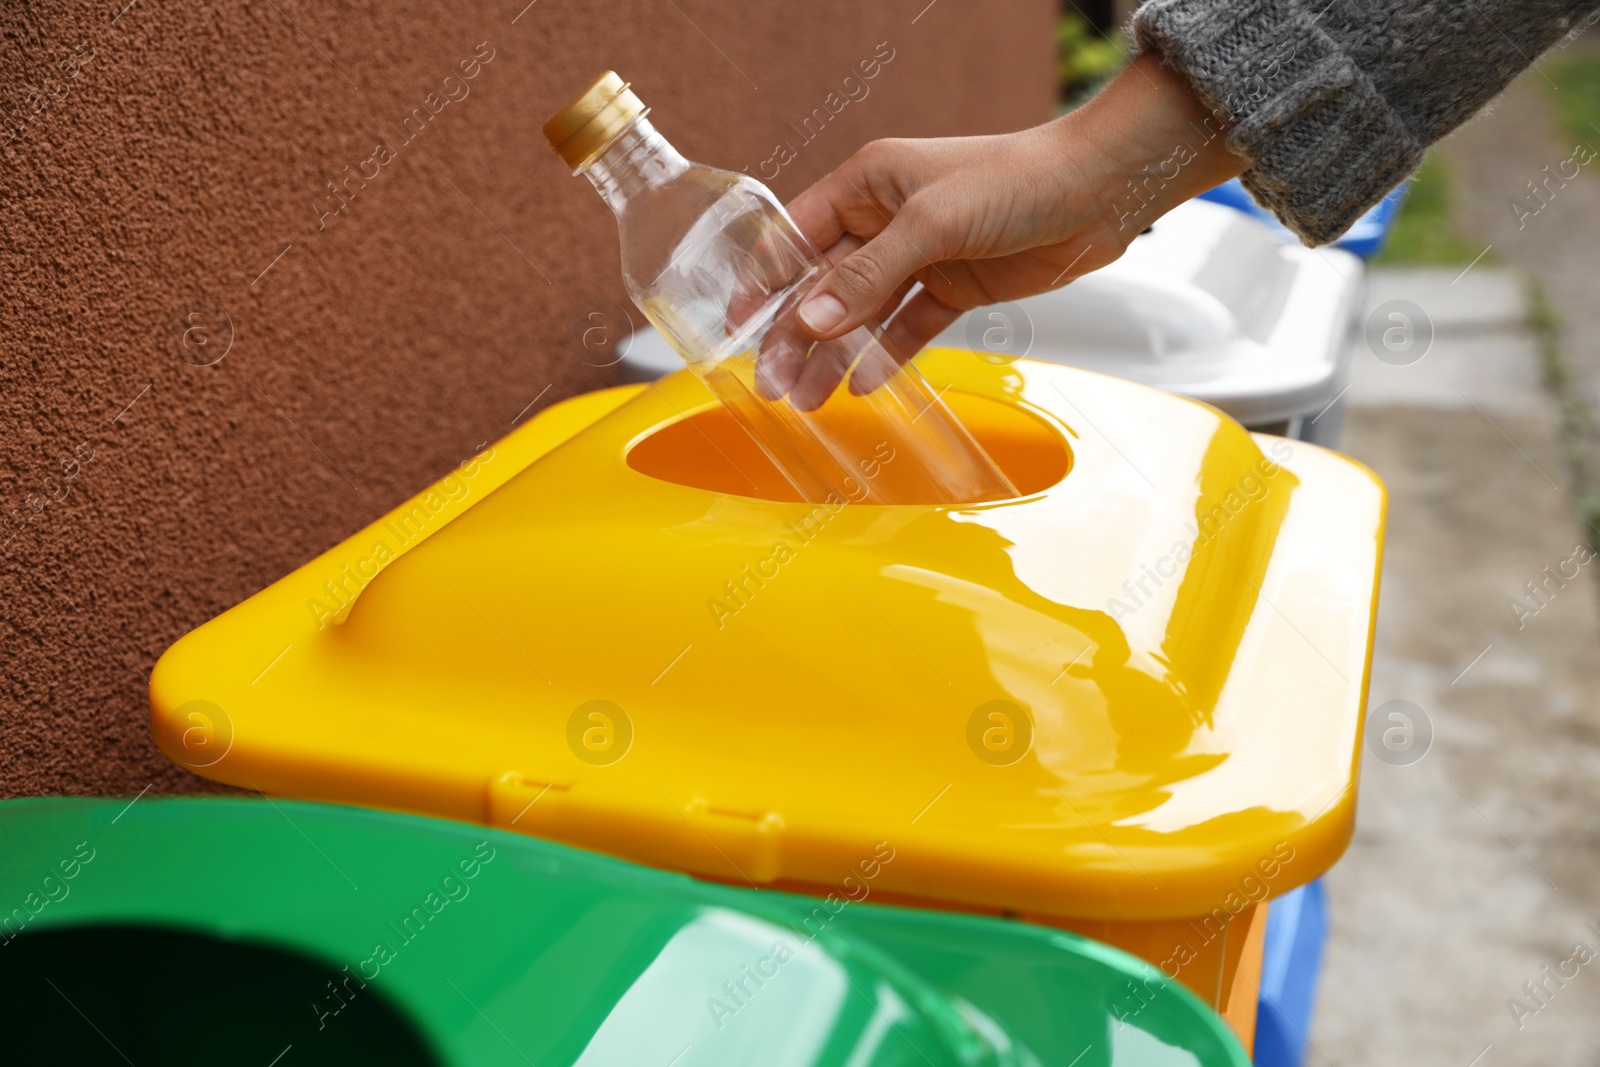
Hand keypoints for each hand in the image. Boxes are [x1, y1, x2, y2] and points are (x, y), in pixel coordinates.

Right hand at [776, 52, 1248, 388]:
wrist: (1099, 191)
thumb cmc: (1018, 179)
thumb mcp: (933, 223)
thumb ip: (869, 275)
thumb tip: (812, 321)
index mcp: (868, 183)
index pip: (796, 236)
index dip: (762, 281)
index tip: (736, 327)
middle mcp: (886, 219)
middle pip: (823, 284)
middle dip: (794, 335)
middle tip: (772, 384)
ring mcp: (920, 256)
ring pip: (861, 314)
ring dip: (833, 356)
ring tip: (807, 400)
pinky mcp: (954, 288)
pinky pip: (907, 328)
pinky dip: (884, 356)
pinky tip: (861, 386)